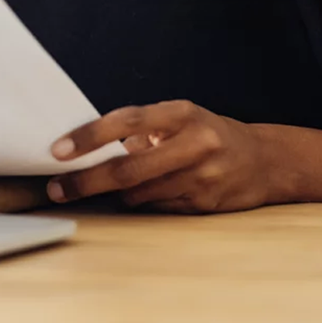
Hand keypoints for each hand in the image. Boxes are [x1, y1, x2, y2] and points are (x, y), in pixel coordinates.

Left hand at [45, 102, 291, 214]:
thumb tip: (87, 148)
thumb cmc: (208, 135)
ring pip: (139, 194)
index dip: (90, 136)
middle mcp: (195, 143)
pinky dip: (143, 203)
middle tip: (57, 189)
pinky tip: (149, 195)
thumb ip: (140, 130)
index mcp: (183, 113)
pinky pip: (157, 209)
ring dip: (117, 194)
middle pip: (128, 169)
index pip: (127, 120)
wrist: (264, 161)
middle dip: (86, 181)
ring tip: (111, 187)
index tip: (59, 150)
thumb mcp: (179, 120)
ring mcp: (202, 177)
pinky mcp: (205, 204)